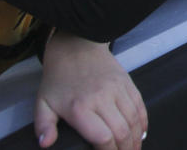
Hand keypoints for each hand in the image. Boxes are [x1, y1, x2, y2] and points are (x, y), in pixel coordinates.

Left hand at [35, 32, 146, 149]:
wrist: (77, 46)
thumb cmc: (59, 78)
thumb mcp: (43, 102)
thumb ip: (43, 126)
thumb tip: (46, 144)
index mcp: (80, 107)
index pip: (102, 137)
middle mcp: (102, 98)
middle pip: (121, 131)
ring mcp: (118, 89)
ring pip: (133, 120)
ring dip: (135, 139)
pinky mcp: (127, 83)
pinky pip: (140, 105)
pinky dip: (143, 122)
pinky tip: (141, 133)